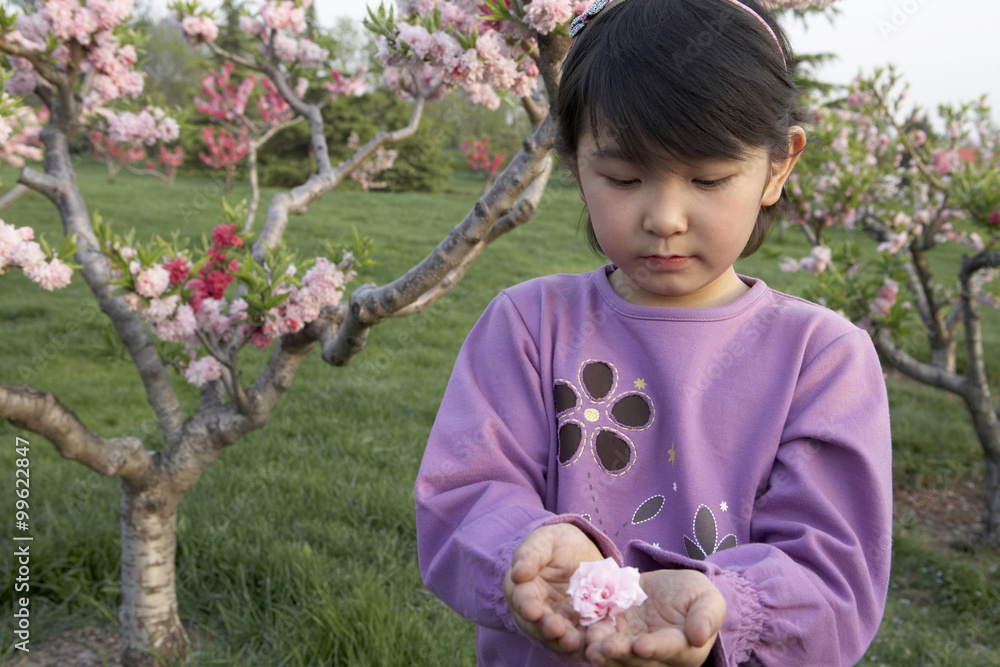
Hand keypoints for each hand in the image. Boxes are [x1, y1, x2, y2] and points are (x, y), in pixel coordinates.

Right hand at [503, 523, 603, 654]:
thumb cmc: (557, 543)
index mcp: (522, 588)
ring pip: (556, 635)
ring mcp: (558, 619)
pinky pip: (579, 636)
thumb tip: (517, 573)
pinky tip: (590, 643)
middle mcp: (537, 609)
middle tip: (557, 630)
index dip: (526, 605)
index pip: (522, 599)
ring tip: (573, 641)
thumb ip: (530, 554)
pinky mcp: (577, 625)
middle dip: (546, 628)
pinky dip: (583, 641)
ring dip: (563, 640)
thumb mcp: (544, 541)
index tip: (532, 610)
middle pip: (537, 623)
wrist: (581, 551)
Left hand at [582, 569, 725, 666]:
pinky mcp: (614, 635)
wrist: (669, 587)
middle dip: (622, 654)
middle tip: (607, 647)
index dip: (656, 649)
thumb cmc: (694, 595)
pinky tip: (583, 635)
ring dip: (603, 653)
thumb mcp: (708, 598)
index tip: (642, 645)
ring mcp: (632, 648)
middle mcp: (656, 656)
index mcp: (684, 651)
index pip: (670, 651)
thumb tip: (700, 637)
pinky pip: (601, 641)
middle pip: (638, 660)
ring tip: (591, 646)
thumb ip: (707, 616)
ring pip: (617, 657)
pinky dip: (592, 639)